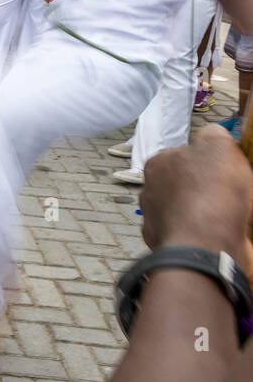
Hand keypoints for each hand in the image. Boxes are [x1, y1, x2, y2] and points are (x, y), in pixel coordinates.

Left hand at [141, 125, 252, 266]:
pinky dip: (208, 234)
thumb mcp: (218, 145)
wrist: (205, 247)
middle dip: (208, 188)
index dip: (210, 160)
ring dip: (208, 212)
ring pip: (188, 211)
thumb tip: (211, 135)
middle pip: (185, 184)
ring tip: (232, 214)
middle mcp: (150, 193)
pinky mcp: (170, 247)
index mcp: (157, 165)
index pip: (182, 154)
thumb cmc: (210, 193)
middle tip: (232, 193)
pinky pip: (193, 235)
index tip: (227, 169)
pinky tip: (225, 233)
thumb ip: (213, 134)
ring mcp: (157, 222)